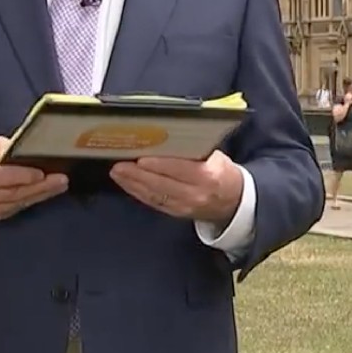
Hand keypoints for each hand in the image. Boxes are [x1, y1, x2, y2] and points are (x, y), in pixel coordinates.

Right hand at [0, 136, 68, 220]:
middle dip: (41, 186)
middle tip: (62, 179)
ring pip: (18, 203)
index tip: (42, 172)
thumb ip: (9, 149)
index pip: (2, 177)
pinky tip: (46, 193)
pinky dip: (31, 200)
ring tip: (60, 185)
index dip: (22, 176)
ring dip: (41, 194)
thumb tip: (33, 152)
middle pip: (14, 192)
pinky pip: (16, 208)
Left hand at [110, 150, 243, 225]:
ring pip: (155, 195)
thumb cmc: (222, 172)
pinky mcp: (177, 213)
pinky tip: (127, 184)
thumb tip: (166, 138)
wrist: (234, 201)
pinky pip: (154, 202)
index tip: (140, 159)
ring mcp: (185, 207)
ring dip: (133, 184)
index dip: (159, 165)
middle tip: (119, 165)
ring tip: (117, 173)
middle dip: (138, 175)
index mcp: (208, 176)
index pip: (180, 170)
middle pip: (162, 185)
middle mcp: (195, 194)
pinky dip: (138, 193)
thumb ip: (194, 150)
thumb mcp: (216, 157)